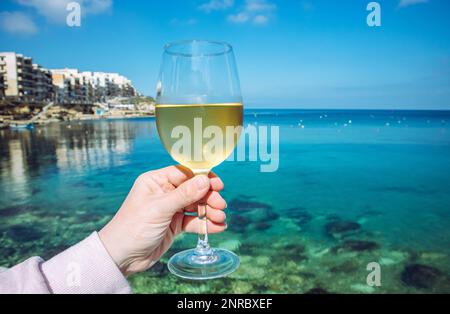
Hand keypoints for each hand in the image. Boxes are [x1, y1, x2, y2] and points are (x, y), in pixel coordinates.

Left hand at [98, 166, 226, 275]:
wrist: (122, 256)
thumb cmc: (133, 227)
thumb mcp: (160, 208)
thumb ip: (184, 194)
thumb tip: (205, 180)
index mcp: (156, 181)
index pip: (184, 173)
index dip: (202, 178)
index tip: (218, 185)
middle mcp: (164, 192)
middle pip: (194, 190)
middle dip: (208, 197)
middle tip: (220, 205)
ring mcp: (170, 209)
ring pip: (196, 206)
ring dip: (210, 212)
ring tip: (220, 219)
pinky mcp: (174, 225)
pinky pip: (193, 221)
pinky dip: (205, 224)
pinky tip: (217, 227)